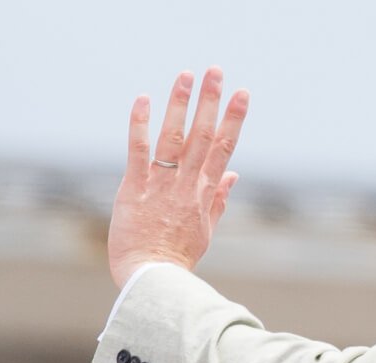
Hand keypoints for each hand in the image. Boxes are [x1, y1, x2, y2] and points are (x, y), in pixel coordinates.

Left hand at [107, 67, 248, 287]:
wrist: (152, 277)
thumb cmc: (177, 257)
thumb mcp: (205, 230)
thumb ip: (218, 199)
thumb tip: (233, 176)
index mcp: (204, 193)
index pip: (224, 149)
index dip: (233, 119)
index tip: (242, 94)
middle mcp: (187, 185)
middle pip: (203, 136)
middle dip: (211, 102)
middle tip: (217, 72)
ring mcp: (161, 185)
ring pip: (175, 138)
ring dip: (181, 104)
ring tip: (187, 75)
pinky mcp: (134, 188)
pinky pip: (138, 151)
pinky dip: (140, 124)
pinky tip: (143, 99)